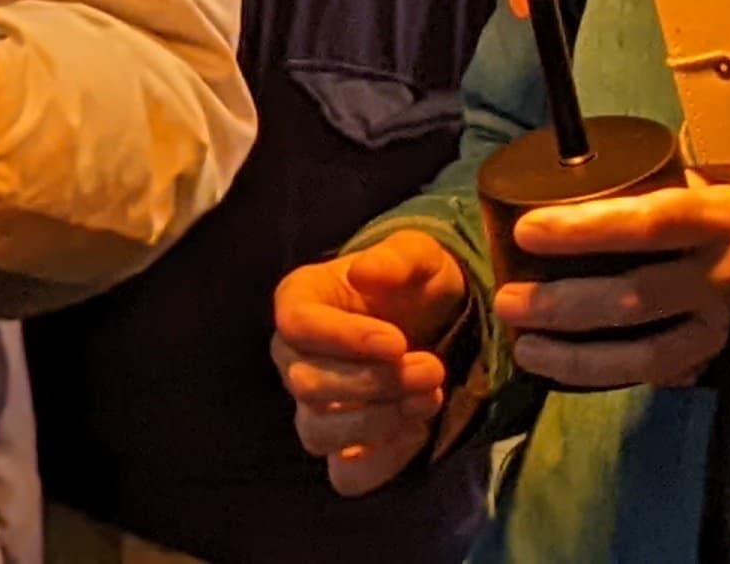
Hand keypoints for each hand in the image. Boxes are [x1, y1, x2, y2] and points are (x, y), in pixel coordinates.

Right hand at [273, 232, 474, 495]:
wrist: (436, 320)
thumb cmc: (414, 282)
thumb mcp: (418, 255)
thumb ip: (396, 258)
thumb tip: (364, 271)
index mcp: (299, 300)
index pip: (296, 325)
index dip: (343, 338)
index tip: (397, 341)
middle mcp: (293, 359)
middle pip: (306, 385)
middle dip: (373, 382)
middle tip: (431, 368)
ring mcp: (312, 409)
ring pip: (317, 433)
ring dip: (378, 421)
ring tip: (430, 397)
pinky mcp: (343, 449)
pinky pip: (346, 475)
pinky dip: (382, 460)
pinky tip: (419, 430)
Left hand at [491, 178, 729, 390]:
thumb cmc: (697, 210)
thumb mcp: (678, 182)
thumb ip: (626, 187)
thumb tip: (536, 188)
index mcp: (711, 217)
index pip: (648, 222)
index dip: (584, 229)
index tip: (526, 231)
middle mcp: (718, 274)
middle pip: (637, 296)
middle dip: (562, 304)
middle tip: (507, 299)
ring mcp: (716, 324)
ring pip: (644, 352)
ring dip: (574, 354)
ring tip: (523, 345)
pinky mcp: (707, 358)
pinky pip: (649, 376)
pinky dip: (599, 375)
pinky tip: (555, 367)